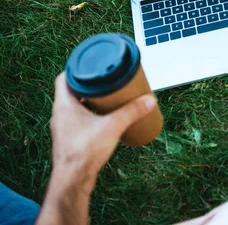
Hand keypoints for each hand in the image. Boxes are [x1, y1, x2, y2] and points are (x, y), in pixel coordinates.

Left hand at [49, 73, 156, 192]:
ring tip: (109, 97)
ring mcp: (64, 127)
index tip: (94, 65)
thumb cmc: (85, 151)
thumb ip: (132, 112)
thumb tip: (149, 100)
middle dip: (90, 84)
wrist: (73, 179)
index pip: (65, 77)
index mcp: (64, 104)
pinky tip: (104, 118)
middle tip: (107, 79)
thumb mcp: (113, 126)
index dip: (78, 68)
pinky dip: (90, 114)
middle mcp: (60, 114)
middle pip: (73, 90)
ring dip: (90, 100)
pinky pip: (79, 119)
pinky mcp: (70, 138)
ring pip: (76, 106)